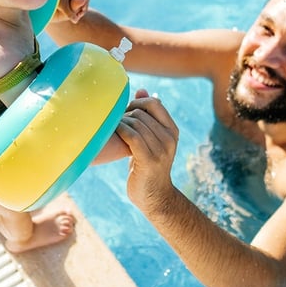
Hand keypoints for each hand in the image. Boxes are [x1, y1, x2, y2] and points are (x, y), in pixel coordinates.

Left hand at [117, 89, 179, 212]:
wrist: (154, 197)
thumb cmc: (147, 165)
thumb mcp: (151, 139)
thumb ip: (148, 115)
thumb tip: (142, 90)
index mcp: (172, 130)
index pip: (153, 103)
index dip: (135, 104)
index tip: (124, 114)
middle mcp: (170, 139)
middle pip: (141, 113)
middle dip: (124, 115)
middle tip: (115, 125)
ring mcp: (161, 150)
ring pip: (135, 123)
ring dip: (119, 124)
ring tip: (113, 132)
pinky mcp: (148, 160)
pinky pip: (131, 136)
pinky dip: (120, 131)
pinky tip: (113, 134)